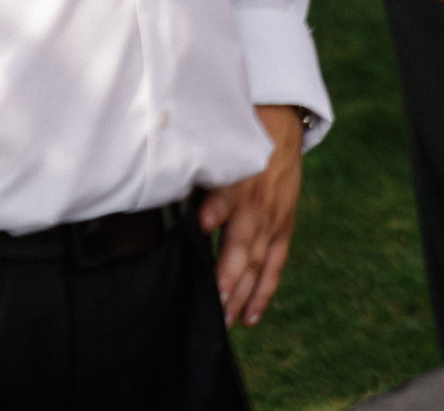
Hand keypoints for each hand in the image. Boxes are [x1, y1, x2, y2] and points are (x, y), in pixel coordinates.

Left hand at [197, 104, 304, 326]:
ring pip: (258, 262)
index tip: (200, 226)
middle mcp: (256, 203)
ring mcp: (273, 218)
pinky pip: (275, 264)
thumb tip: (160, 195)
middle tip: (215, 302)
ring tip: (227, 320)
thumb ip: (195, 174)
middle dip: (229, 274)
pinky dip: (265, 291)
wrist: (282, 124)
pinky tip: (250, 316)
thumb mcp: (217, 147)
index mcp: (237, 179)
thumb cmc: (238, 140)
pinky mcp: (284, 227)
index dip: (215, 212)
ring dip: (242, 292)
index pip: (226, 198)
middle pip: (243, 242)